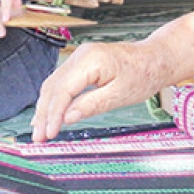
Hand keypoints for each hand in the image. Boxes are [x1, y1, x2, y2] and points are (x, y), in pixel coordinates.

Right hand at [30, 39, 168, 141]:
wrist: (154, 58)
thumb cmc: (143, 75)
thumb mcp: (120, 95)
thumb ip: (91, 105)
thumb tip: (67, 118)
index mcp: (91, 60)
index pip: (62, 90)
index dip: (53, 114)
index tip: (49, 134)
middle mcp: (80, 55)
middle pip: (52, 87)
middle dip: (44, 114)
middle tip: (39, 138)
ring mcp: (79, 57)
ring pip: (53, 84)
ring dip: (45, 108)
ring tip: (40, 131)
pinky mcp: (80, 63)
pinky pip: (61, 82)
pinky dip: (54, 99)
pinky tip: (48, 115)